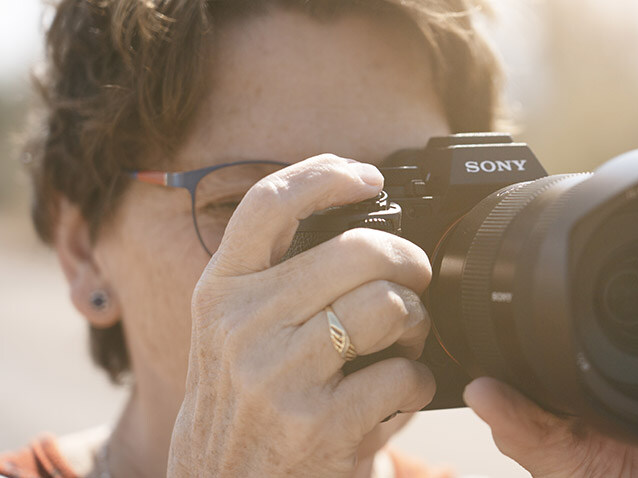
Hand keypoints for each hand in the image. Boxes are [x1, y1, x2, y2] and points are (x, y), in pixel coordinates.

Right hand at [167, 155, 435, 476]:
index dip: (327, 174)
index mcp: (220, 290)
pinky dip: (416, 382)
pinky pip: (405, 374)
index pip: (269, 203)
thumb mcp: (234, 329)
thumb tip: (359, 217)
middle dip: (407, 260)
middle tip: (415, 277)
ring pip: (389, 307)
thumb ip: (275, 277)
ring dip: (416, 323)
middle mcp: (241, 327)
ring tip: (403, 341)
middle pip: (357, 251)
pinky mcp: (321, 425)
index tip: (370, 178)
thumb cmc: (245, 399)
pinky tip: (395, 393)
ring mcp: (279, 377)